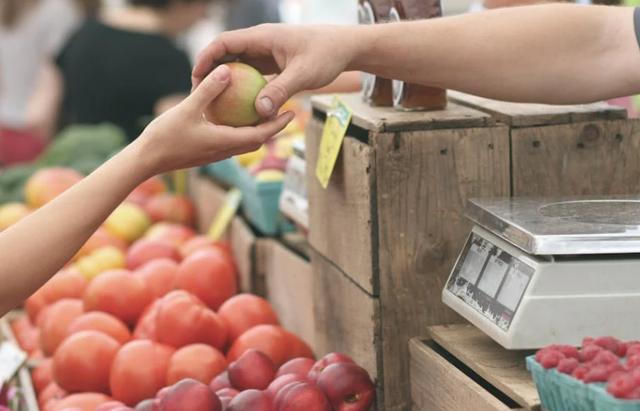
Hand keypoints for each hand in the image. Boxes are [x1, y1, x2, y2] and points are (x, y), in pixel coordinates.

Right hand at [134, 64, 294, 176]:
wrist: (146, 160)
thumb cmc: (165, 136)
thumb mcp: (187, 108)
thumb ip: (208, 90)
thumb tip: (227, 70)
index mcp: (225, 142)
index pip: (261, 135)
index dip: (278, 124)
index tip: (292, 112)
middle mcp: (224, 151)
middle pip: (257, 141)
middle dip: (273, 128)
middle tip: (284, 110)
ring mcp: (215, 154)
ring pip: (244, 142)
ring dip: (257, 130)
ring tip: (264, 113)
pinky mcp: (207, 152)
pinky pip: (230, 141)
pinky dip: (240, 130)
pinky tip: (234, 116)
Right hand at [192, 24, 357, 117]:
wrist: (345, 48)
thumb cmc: (326, 55)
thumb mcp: (303, 74)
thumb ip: (281, 91)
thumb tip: (259, 111)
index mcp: (262, 37)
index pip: (224, 42)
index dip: (206, 58)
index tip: (196, 77)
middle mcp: (260, 42)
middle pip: (226, 53)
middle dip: (210, 72)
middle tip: (198, 94)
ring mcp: (265, 52)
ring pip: (237, 65)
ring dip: (225, 81)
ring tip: (213, 103)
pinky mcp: (272, 63)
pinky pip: (250, 74)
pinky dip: (242, 88)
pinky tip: (237, 107)